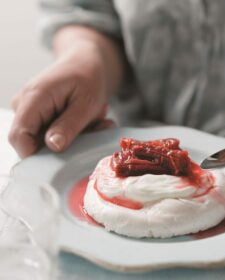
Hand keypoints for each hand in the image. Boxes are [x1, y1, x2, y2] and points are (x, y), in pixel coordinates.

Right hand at [9, 26, 122, 157]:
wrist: (85, 61)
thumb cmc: (88, 76)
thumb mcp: (86, 102)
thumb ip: (69, 125)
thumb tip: (53, 147)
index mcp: (34, 98)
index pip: (19, 136)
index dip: (35, 155)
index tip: (61, 162)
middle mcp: (25, 104)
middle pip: (32, 140)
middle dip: (63, 145)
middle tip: (92, 132)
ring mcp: (30, 109)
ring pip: (44, 138)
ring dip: (71, 137)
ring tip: (94, 121)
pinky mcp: (39, 114)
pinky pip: (50, 132)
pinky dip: (70, 132)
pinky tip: (88, 120)